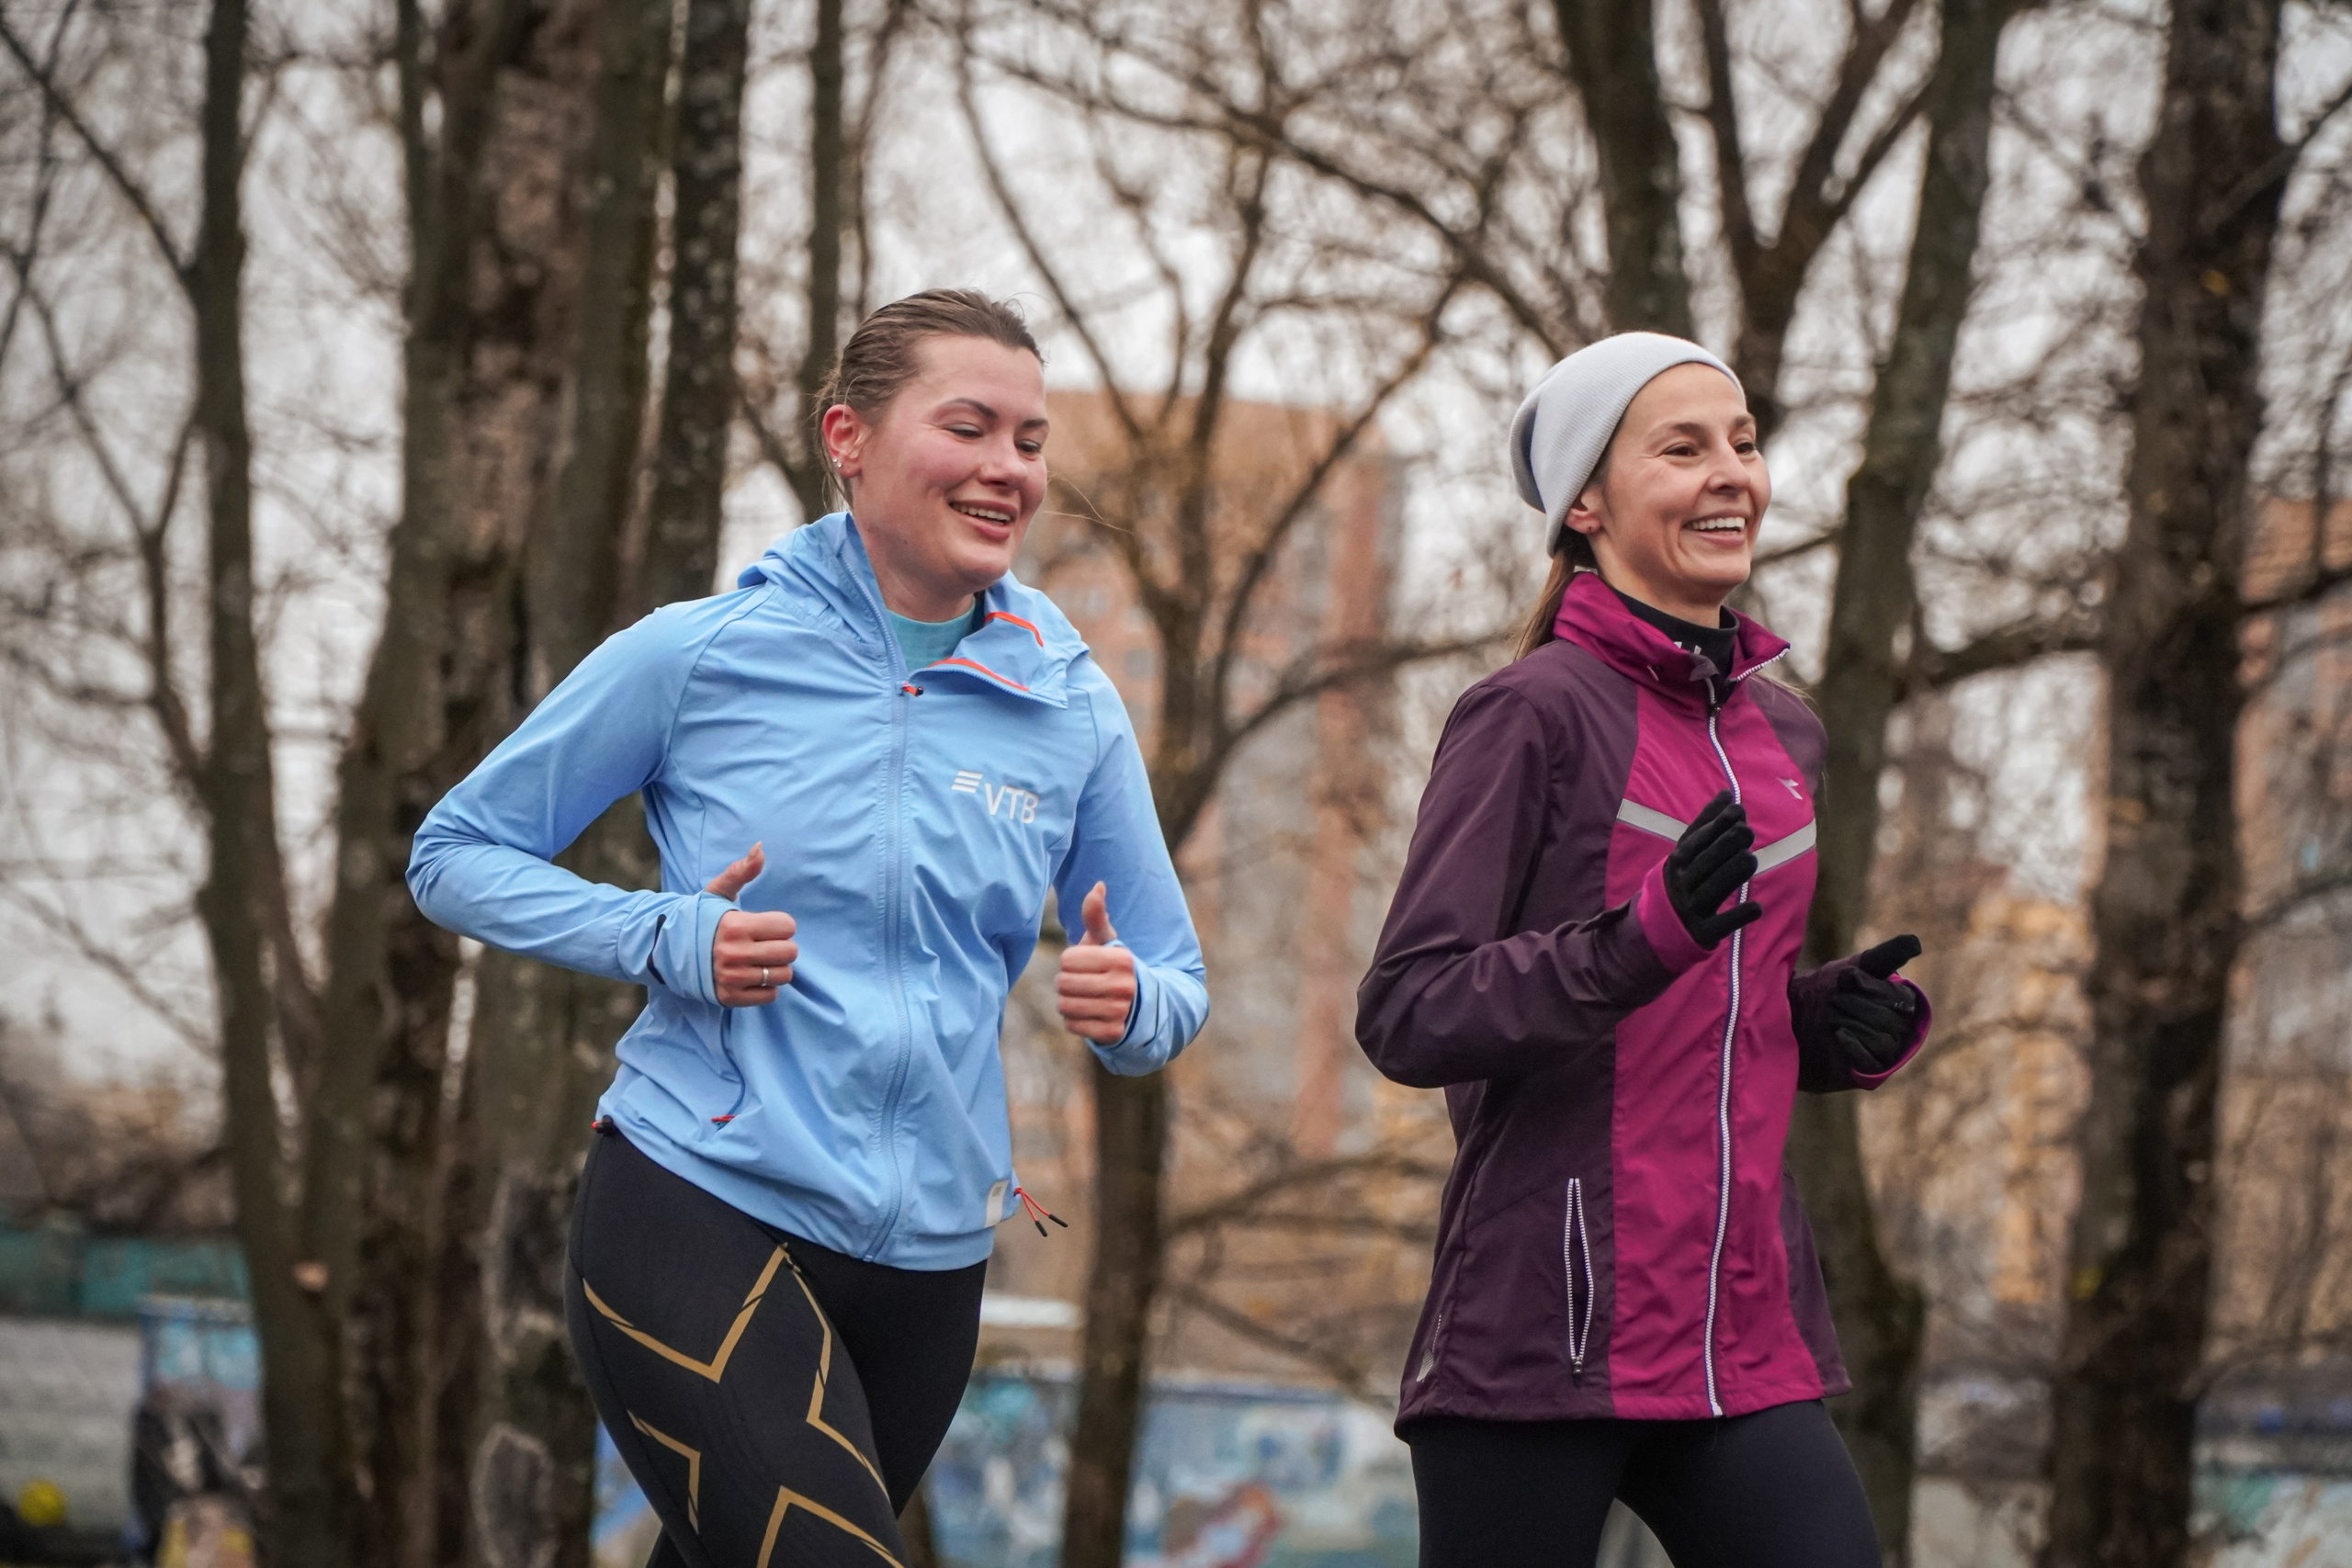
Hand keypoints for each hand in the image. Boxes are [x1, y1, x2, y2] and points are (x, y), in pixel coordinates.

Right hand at [707, 844, 798, 1006]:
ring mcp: (733, 978)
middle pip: (790, 952)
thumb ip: (742, 870)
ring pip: (783, 975)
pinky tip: (751, 976)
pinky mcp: (730, 997)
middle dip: (782, 946)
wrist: (669, 951)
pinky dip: (766, 987)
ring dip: (776, 968)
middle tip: (765, 944)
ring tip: (759, 960)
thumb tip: (761, 847)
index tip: (766, 925)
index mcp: (736, 926)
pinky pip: (771, 996)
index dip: (780, 924)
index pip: (787, 926)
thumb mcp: (719, 892)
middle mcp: (735, 954)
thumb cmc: (702, 919)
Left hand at [1057, 881, 1136, 1043]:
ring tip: (1082, 997)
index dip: (1070, 961)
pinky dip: (1074, 1020)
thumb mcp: (1109, 941)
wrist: (1142, 1007)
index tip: (1085, 964)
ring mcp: (1120, 1012)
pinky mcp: (1113, 1033)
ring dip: (1068, 1002)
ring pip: (1066, 1005)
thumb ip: (1097, 916)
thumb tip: (1097, 885)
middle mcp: (1124, 986)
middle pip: (1064, 983)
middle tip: (1080, 983)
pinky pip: (1073, 1025)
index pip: (1068, 958)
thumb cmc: (1115, 967)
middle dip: (1066, 982)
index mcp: (1122, 959)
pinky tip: (1087, 1014)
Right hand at [1665, 791, 1761, 947]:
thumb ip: (1707, 824)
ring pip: (1714, 889)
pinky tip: (1756, 907)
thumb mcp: (1688, 851)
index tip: (1738, 810)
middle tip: (1748, 832)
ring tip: (1751, 860)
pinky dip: (1738, 916)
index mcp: (1678, 862)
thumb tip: (1727, 793)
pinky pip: (1721, 924)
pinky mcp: (1702, 932)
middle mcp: (1682, 884)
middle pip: (1706, 861)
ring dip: (1733, 873)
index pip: (1697, 840)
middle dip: (1727, 844)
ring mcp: (1691, 909)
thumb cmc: (1683, 878)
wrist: (1660, 925)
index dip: (1717, 824)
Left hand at [1825, 934, 1921, 1075]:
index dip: (1873, 987)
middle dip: (1858, 1005)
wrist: (1793, 1018)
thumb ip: (1884, 956)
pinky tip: (1838, 1034)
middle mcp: (1898, 1029)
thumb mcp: (1854, 969)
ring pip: (1884, 1040)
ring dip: (1853, 1023)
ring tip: (1831, 1015)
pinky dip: (1856, 1046)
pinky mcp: (1867, 1072)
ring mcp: (1884, 1052)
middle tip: (1834, 998)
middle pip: (1892, 1020)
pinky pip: (1874, 1063)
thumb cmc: (1827, 990)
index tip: (1847, 977)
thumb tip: (1915, 942)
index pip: (1902, 997)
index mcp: (1900, 1003)